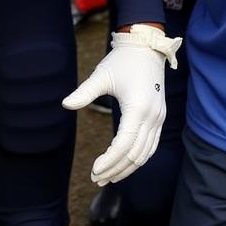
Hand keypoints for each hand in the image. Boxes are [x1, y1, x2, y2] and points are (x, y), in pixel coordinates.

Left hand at [63, 24, 181, 184]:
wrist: (147, 46)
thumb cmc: (122, 60)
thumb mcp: (102, 75)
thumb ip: (84, 92)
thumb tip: (65, 105)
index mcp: (138, 107)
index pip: (124, 145)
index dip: (109, 161)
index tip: (94, 170)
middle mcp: (152, 116)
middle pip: (135, 155)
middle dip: (116, 170)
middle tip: (96, 178)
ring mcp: (159, 118)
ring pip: (145, 154)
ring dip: (127, 168)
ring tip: (108, 177)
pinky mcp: (160, 117)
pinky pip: (151, 146)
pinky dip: (138, 158)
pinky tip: (124, 164)